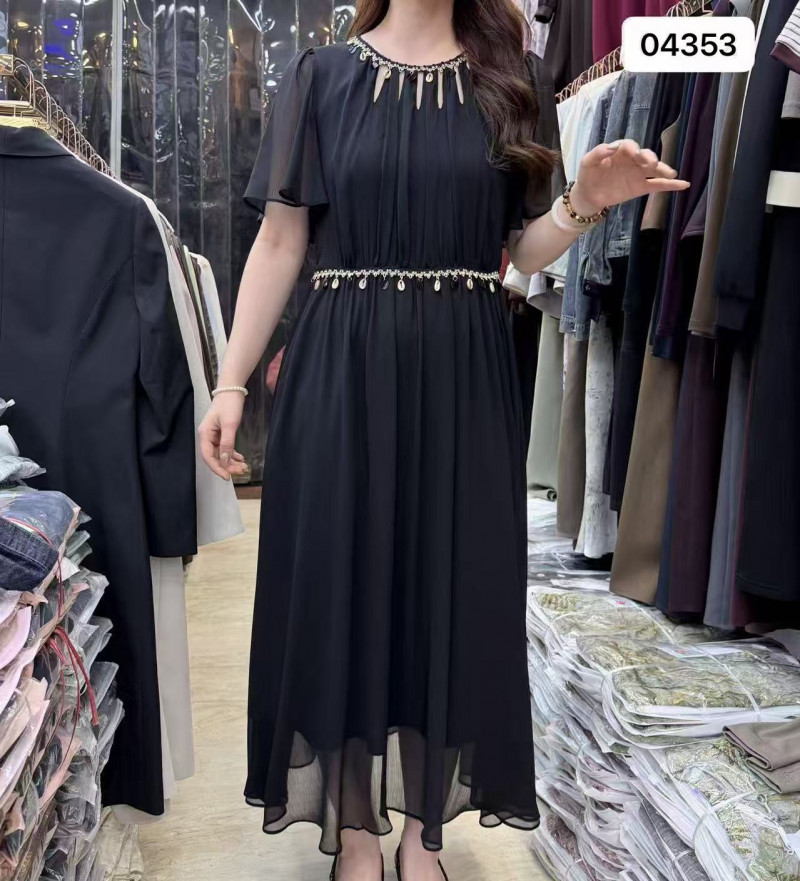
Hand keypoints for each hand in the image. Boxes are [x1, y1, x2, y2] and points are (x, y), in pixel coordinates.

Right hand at [198, 393, 248, 480]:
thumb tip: (225, 459)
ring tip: (243, 467)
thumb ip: (227, 443)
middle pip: (214, 456)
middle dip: (227, 465)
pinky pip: (225, 448)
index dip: (217, 468)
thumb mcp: (229, 425)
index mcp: (205, 434)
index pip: (208, 456)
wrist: (232, 390)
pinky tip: (240, 458)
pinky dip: (232, 454)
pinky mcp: (220, 433)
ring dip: (231, 461)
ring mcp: (214, 435)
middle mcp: (207, 436)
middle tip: (241, 471)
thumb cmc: (229, 404)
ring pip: (221, 453)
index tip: (228, 476)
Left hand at [570, 139, 689, 216]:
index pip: (630, 146)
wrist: (589, 195)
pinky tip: (684, 184)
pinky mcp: (641, 187)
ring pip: (654, 170)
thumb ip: (597, 153)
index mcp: (620, 150)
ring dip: (663, 170)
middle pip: (646, 155)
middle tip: (652, 163)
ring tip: (670, 173)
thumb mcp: (588, 162)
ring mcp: (639, 174)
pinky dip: (672, 185)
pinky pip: (658, 185)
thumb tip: (611, 147)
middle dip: (650, 157)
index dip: (633, 148)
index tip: (634, 153)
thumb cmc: (588, 174)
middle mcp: (633, 160)